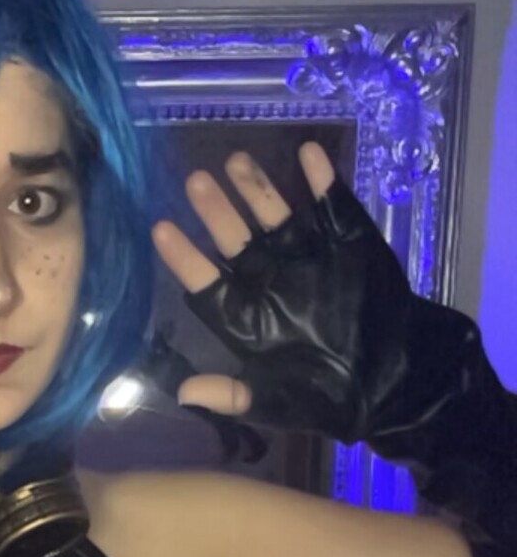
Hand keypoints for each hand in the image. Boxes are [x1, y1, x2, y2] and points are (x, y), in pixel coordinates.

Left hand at [152, 143, 336, 416]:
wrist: (396, 382)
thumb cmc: (329, 399)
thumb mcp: (279, 403)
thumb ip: (234, 395)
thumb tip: (183, 393)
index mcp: (248, 317)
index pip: (207, 282)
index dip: (185, 259)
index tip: (160, 229)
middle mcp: (271, 280)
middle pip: (236, 240)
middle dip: (217, 212)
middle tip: (195, 182)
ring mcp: (308, 258)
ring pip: (276, 216)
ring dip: (258, 189)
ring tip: (236, 161)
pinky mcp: (348, 244)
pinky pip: (334, 208)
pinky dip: (324, 181)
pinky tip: (307, 153)